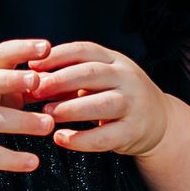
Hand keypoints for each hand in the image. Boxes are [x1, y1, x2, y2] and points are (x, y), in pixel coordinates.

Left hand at [26, 40, 173, 158]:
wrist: (158, 121)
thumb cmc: (117, 96)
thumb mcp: (99, 80)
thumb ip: (70, 78)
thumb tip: (32, 80)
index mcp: (115, 60)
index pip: (85, 51)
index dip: (57, 56)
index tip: (31, 64)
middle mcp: (127, 78)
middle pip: (92, 74)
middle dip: (61, 80)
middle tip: (35, 90)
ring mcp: (133, 104)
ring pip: (102, 104)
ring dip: (71, 108)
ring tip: (47, 113)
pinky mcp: (134, 131)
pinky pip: (105, 136)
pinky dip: (81, 139)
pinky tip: (61, 139)